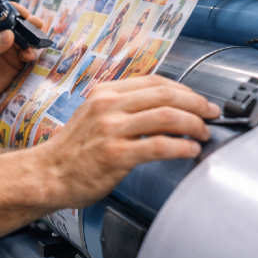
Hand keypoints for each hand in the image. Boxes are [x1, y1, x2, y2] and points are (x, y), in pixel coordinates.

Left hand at [0, 2, 44, 107]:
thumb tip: (9, 35)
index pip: (1, 13)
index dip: (12, 10)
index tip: (21, 13)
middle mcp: (0, 35)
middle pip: (17, 24)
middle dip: (28, 22)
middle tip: (36, 24)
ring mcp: (10, 49)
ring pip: (26, 38)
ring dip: (33, 38)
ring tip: (34, 42)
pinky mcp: (17, 62)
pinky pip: (28, 54)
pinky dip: (32, 53)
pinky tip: (29, 56)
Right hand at [30, 75, 220, 209]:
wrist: (47, 175)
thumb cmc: (72, 151)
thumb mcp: (93, 116)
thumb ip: (122, 108)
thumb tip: (162, 108)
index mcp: (105, 93)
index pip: (155, 81)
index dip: (184, 89)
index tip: (198, 100)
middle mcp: (109, 106)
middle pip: (166, 95)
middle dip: (197, 104)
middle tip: (211, 114)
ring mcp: (112, 129)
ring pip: (167, 117)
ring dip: (194, 125)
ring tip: (203, 134)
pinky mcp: (116, 154)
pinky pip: (159, 146)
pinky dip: (182, 147)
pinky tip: (190, 151)